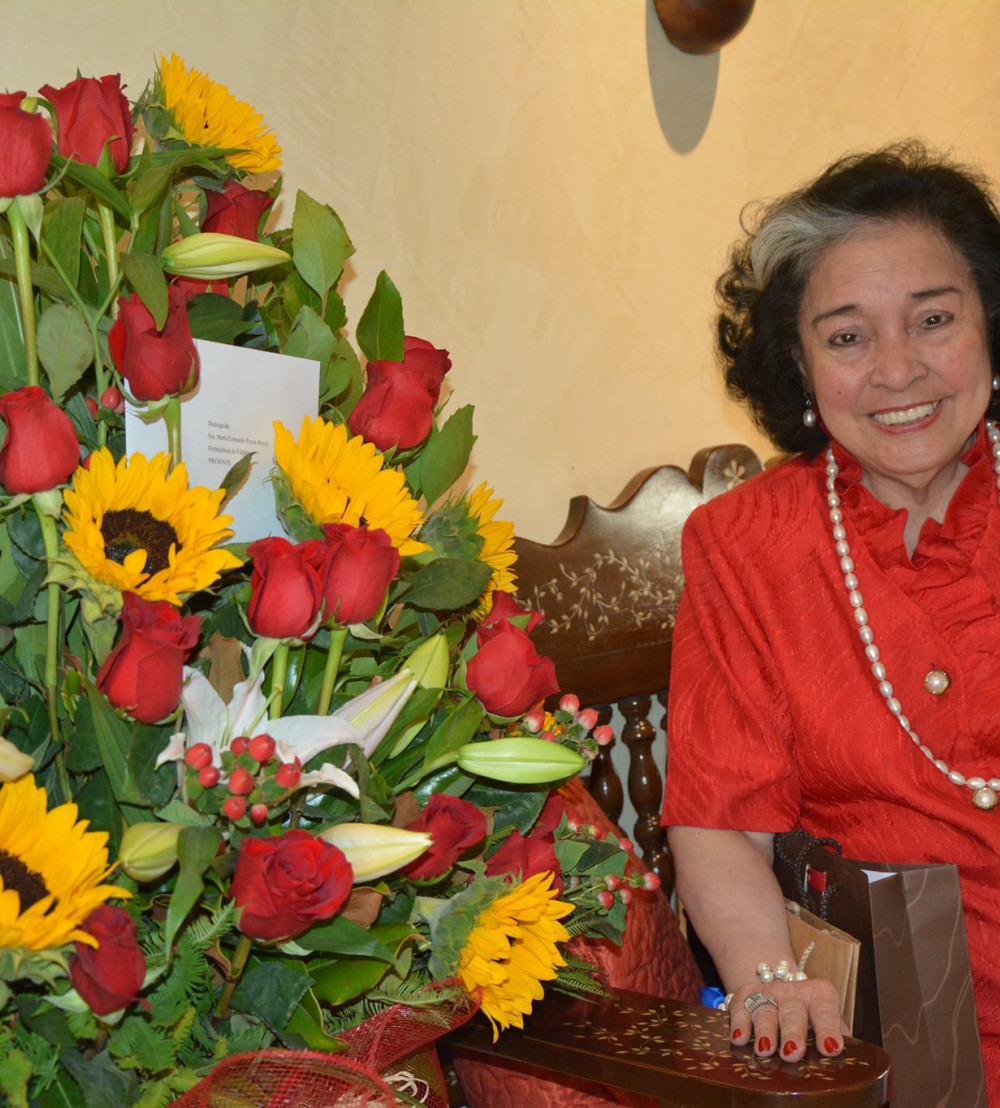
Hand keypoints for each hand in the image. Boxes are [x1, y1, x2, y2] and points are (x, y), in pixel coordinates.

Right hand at [727, 978, 847, 1061]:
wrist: (783, 987)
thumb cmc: (812, 1018)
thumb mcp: (829, 1023)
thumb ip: (836, 1038)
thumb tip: (847, 1068)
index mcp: (820, 995)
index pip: (825, 1011)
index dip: (828, 1028)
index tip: (831, 1048)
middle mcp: (793, 990)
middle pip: (793, 1009)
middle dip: (792, 1031)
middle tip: (793, 1053)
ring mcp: (768, 991)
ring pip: (765, 1009)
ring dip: (765, 1030)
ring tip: (765, 1050)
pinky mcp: (746, 994)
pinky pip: (740, 1007)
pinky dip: (738, 1023)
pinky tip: (739, 1038)